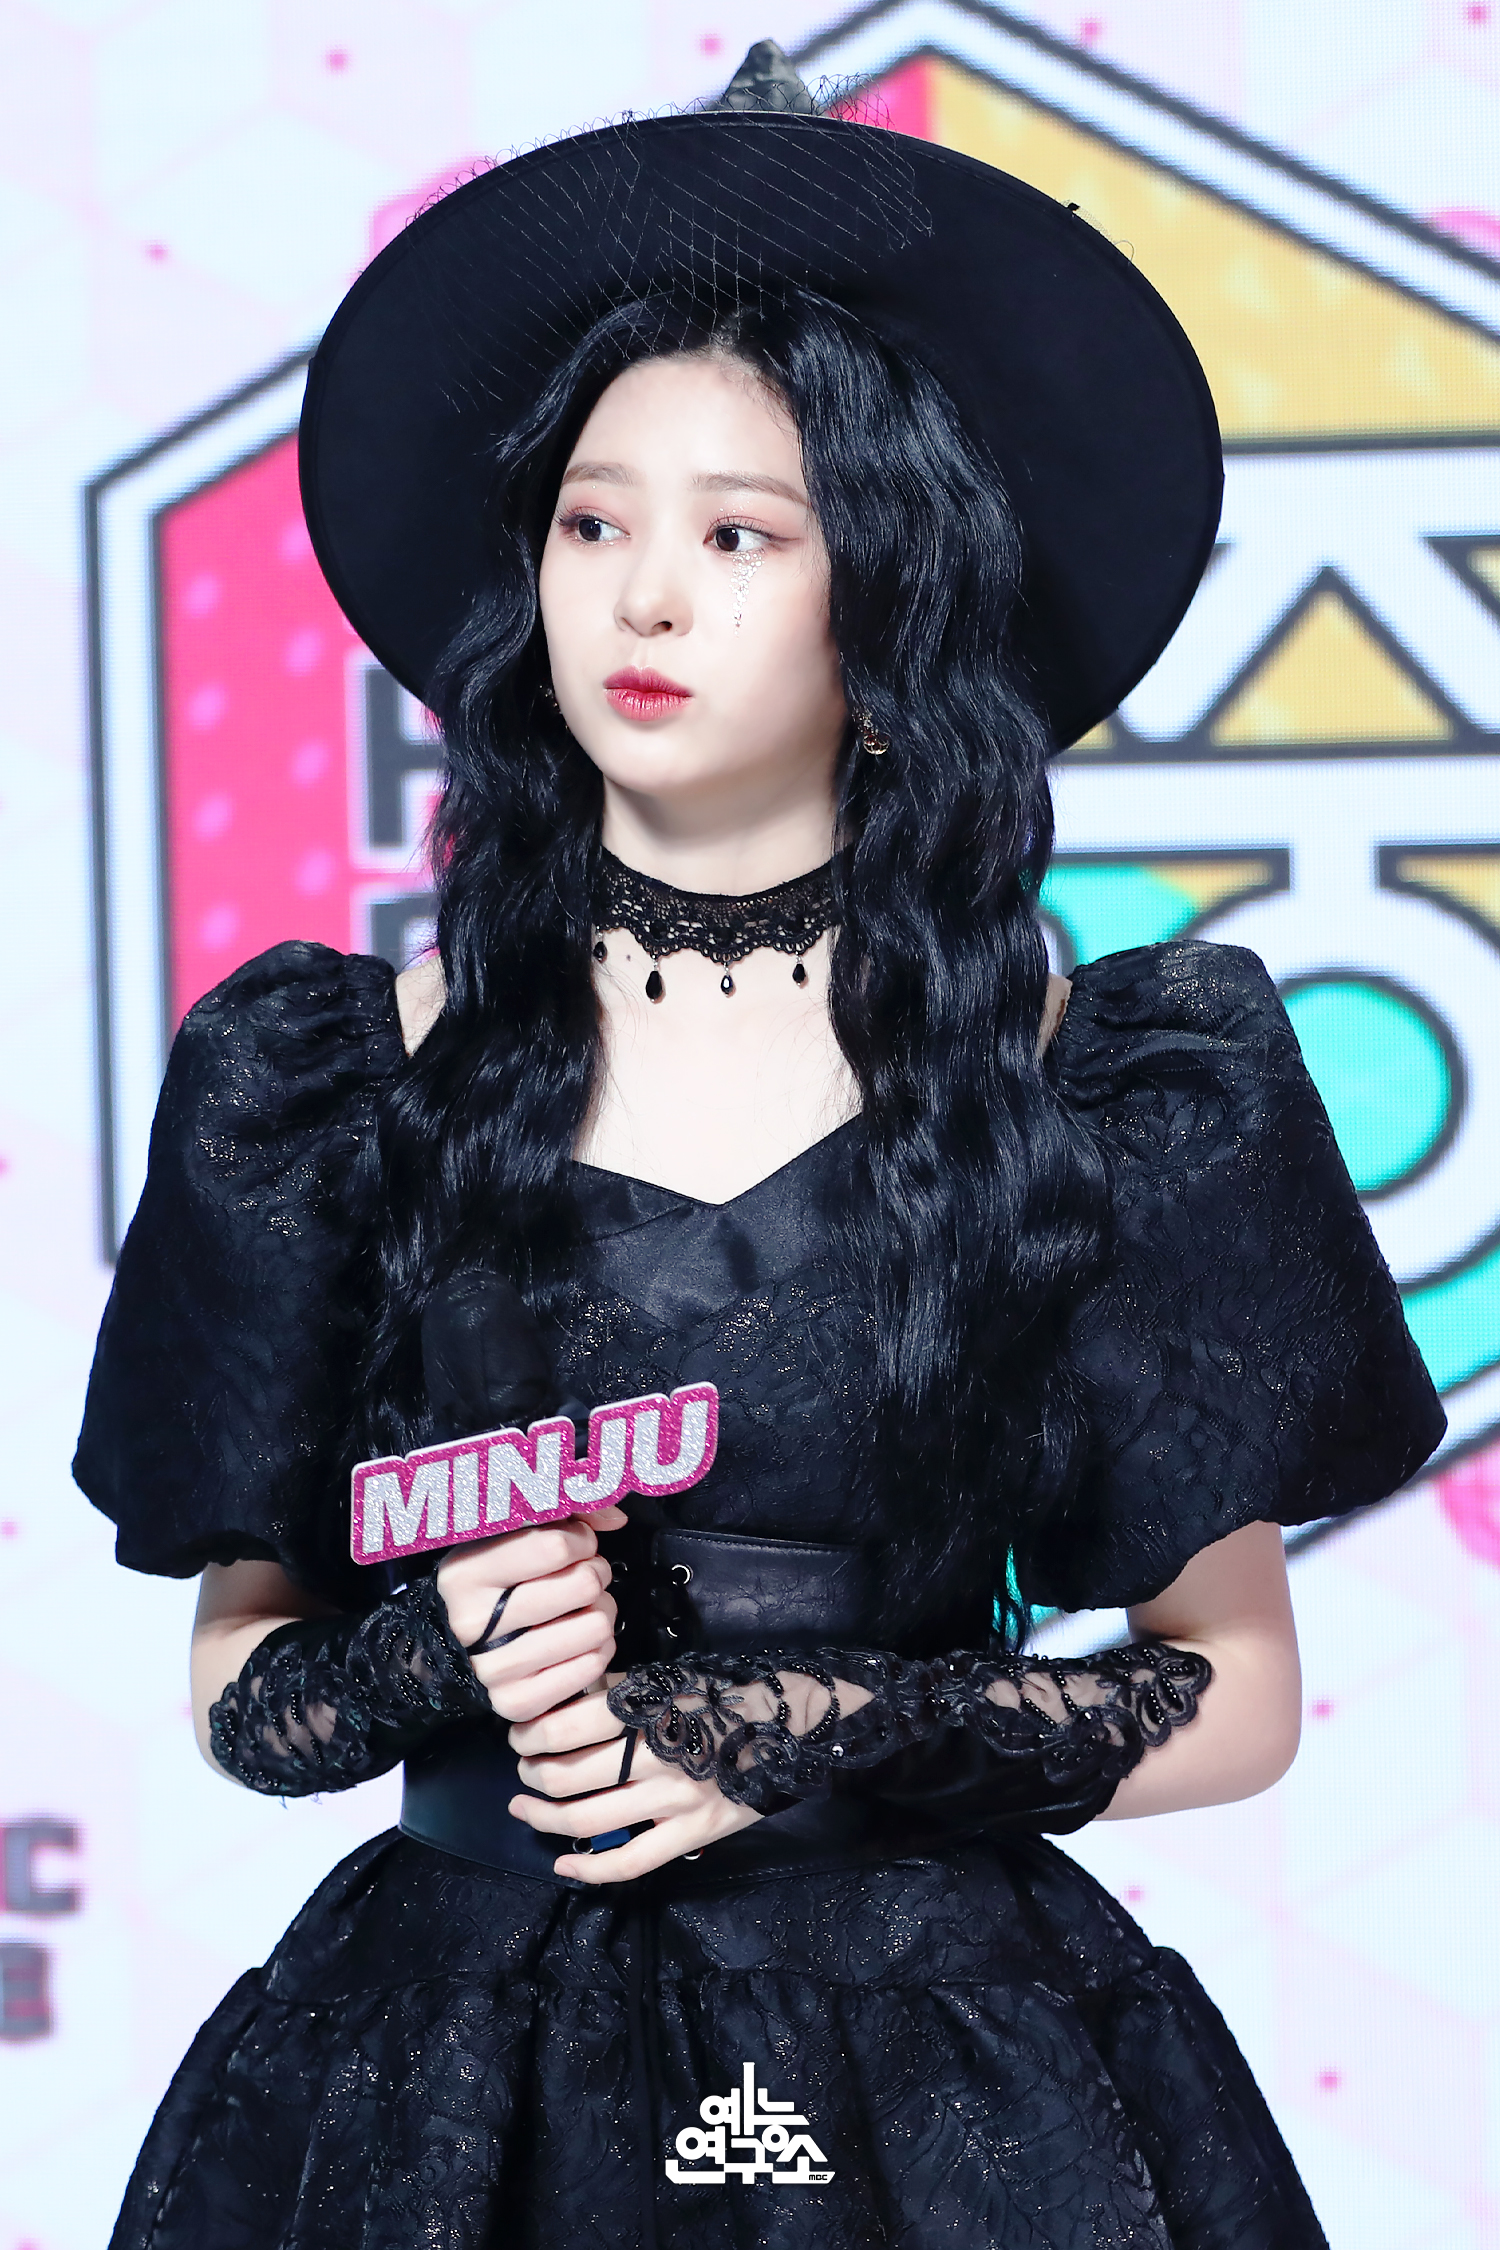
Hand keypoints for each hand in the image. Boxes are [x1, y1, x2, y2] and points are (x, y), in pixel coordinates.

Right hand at [435, 1503, 626, 1721]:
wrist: (464, 1647)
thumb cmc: (502, 1581)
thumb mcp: (515, 1535)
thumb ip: (565, 1511)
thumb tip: (615, 1517)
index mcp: (465, 1573)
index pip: (555, 1546)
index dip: (581, 1539)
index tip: (577, 1544)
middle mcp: (472, 1622)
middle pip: (582, 1585)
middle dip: (594, 1575)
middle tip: (583, 1578)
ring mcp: (493, 1668)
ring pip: (596, 1627)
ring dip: (600, 1613)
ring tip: (582, 1610)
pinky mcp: (516, 1702)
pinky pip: (591, 1667)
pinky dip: (597, 1652)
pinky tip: (578, 1642)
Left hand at [506, 1670, 762, 1881]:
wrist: (789, 1725)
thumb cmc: (722, 1698)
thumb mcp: (668, 1680)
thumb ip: (616, 1693)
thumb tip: (560, 1702)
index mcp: (646, 1710)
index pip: (563, 1729)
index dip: (529, 1736)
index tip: (519, 1737)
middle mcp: (655, 1756)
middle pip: (567, 1777)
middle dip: (532, 1776)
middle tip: (524, 1770)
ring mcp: (674, 1800)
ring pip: (588, 1821)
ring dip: (546, 1818)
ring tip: (527, 1810)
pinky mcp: (691, 1833)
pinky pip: (630, 1862)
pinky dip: (589, 1868)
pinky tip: (564, 1865)